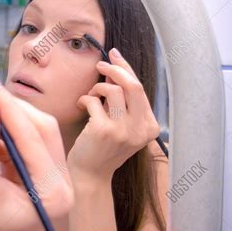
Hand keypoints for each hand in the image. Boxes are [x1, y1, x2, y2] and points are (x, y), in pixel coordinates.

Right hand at [0, 70, 72, 230]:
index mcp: (52, 191)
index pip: (30, 135)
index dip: (6, 104)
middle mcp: (63, 183)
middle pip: (42, 128)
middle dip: (13, 107)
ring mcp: (58, 179)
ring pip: (40, 132)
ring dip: (13, 118)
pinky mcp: (47, 176)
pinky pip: (33, 143)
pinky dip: (12, 133)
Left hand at [67, 48, 160, 183]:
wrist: (90, 175)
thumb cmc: (103, 147)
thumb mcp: (120, 124)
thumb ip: (121, 100)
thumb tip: (114, 68)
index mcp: (150, 127)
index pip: (140, 89)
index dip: (126, 68)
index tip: (114, 55)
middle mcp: (141, 129)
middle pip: (133, 85)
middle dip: (115, 68)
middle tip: (100, 64)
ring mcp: (123, 131)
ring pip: (113, 90)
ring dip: (97, 87)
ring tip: (89, 95)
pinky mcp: (103, 130)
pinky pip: (93, 101)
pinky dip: (85, 99)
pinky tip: (81, 106)